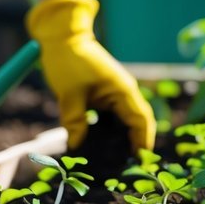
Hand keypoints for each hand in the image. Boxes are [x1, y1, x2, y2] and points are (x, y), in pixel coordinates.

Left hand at [26, 0, 154, 151]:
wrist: (62, 36)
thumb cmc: (68, 61)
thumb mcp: (69, 94)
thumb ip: (74, 122)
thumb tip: (77, 147)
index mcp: (122, 90)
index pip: (141, 121)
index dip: (142, 143)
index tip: (139, 162)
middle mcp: (125, 91)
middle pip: (139, 122)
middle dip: (136, 143)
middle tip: (128, 166)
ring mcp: (116, 91)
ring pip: (127, 119)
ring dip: (125, 137)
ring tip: (115, 159)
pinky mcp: (106, 92)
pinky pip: (115, 114)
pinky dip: (113, 129)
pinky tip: (102, 142)